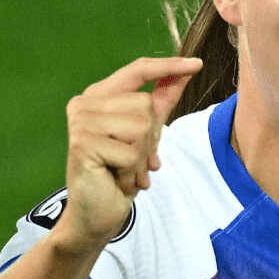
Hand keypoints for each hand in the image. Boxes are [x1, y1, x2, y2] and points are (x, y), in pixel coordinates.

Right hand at [59, 57, 203, 246]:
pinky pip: (131, 151)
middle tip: (132, 161)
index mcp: (98, 96)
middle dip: (149, 139)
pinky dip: (132, 171)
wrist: (97, 214)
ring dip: (140, 158)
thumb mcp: (145, 134)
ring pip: (141, 127)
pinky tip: (116, 179)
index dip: (168, 67)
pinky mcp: (83, 143)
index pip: (137, 71)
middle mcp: (84, 103)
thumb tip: (186, 71)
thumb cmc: (118, 174)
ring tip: (124, 170)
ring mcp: (81, 121)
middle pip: (145, 105)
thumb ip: (161, 101)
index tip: (197, 64)